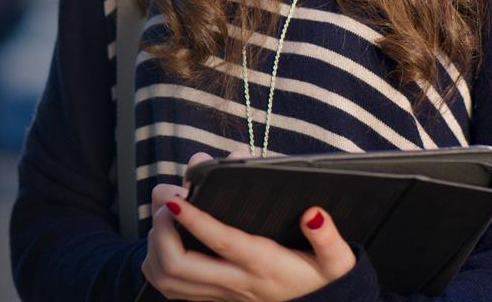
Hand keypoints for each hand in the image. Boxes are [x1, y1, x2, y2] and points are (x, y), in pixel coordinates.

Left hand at [142, 151, 357, 300]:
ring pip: (168, 279)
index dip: (195, 220)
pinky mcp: (210, 297)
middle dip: (162, 230)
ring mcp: (219, 293)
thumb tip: (313, 215)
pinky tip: (163, 239)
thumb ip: (328, 238)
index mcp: (263, 265)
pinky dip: (155, 262)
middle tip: (166, 199)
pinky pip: (169, 287)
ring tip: (163, 214)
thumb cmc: (320, 277)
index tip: (178, 198)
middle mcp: (236, 282)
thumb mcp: (335, 261)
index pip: (223, 242)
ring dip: (155, 244)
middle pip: (180, 265)